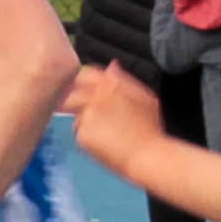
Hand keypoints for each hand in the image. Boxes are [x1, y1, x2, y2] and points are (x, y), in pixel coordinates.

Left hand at [66, 62, 164, 177]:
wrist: (148, 155)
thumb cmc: (150, 129)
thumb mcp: (144, 97)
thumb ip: (124, 79)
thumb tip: (112, 66)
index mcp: (112, 84)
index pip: (85, 74)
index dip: (81, 82)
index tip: (83, 90)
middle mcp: (96, 96)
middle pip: (71, 93)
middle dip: (72, 102)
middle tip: (86, 114)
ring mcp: (87, 115)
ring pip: (75, 115)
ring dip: (83, 121)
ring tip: (105, 133)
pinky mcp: (82, 134)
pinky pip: (78, 133)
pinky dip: (87, 138)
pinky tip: (104, 143)